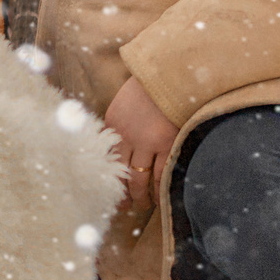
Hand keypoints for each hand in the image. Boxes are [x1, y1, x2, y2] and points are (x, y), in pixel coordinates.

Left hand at [103, 77, 177, 208]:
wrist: (172, 72)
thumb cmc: (150, 86)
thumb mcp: (125, 104)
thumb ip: (121, 126)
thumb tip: (120, 149)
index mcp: (113, 124)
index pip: (106, 160)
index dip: (108, 179)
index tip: (109, 193)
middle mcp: (127, 136)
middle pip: (120, 173)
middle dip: (122, 194)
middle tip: (124, 208)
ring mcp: (148, 142)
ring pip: (140, 179)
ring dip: (141, 196)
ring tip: (144, 205)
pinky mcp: (168, 143)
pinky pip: (162, 173)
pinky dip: (161, 188)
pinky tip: (161, 197)